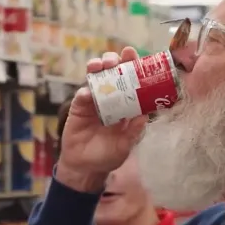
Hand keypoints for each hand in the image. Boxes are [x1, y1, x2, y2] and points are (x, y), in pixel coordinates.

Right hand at [56, 48, 148, 192]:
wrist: (85, 168)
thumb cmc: (108, 156)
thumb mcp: (125, 146)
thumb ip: (134, 131)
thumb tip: (145, 115)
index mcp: (126, 105)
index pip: (131, 81)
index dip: (133, 67)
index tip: (135, 56)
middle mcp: (110, 99)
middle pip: (112, 73)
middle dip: (115, 61)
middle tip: (117, 59)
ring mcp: (94, 101)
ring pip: (96, 77)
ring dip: (98, 67)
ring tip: (101, 65)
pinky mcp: (79, 108)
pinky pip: (82, 95)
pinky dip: (85, 92)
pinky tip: (88, 93)